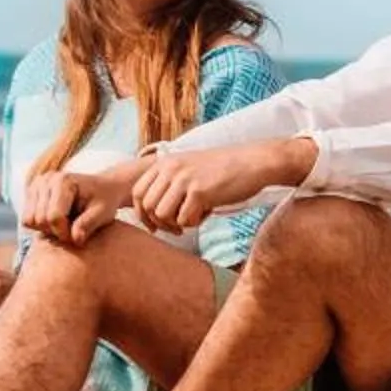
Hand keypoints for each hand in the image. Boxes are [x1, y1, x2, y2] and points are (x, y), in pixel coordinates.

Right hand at [18, 164, 133, 245]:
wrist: (102, 188)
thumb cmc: (105, 200)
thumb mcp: (103, 213)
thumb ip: (89, 224)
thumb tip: (75, 239)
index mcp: (63, 181)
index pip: (54, 217)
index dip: (65, 233)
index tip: (78, 236)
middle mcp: (46, 179)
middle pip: (39, 220)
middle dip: (56, 232)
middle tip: (73, 230)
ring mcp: (36, 184)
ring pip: (29, 220)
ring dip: (47, 229)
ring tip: (66, 224)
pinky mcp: (31, 192)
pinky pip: (26, 219)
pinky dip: (41, 225)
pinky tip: (57, 220)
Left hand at [130, 138, 312, 232]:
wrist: (253, 162)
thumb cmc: (223, 170)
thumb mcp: (190, 168)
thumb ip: (170, 184)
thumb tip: (152, 215)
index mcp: (165, 163)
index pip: (137, 192)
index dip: (143, 214)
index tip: (155, 226)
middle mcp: (171, 168)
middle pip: (147, 207)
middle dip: (160, 224)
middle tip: (178, 228)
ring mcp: (184, 179)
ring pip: (162, 215)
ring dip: (177, 223)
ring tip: (194, 218)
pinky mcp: (199, 191)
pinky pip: (184, 219)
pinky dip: (195, 223)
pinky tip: (207, 212)